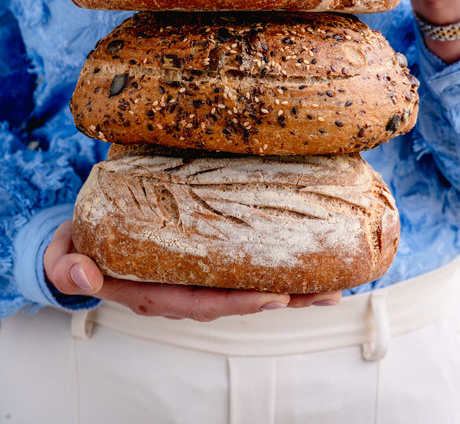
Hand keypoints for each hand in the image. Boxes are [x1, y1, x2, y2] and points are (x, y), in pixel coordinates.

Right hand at [44, 220, 340, 319]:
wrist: (83, 247)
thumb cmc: (80, 251)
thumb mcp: (67, 258)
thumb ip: (70, 268)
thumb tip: (81, 276)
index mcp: (152, 293)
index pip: (200, 303)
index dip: (236, 303)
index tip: (273, 298)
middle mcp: (179, 290)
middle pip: (235, 300)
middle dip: (281, 299)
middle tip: (323, 292)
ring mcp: (191, 277)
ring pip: (244, 287)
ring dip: (287, 288)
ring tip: (329, 283)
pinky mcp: (199, 260)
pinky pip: (237, 268)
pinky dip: (269, 267)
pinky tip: (298, 259)